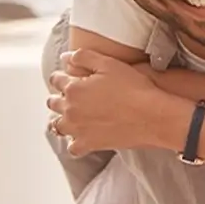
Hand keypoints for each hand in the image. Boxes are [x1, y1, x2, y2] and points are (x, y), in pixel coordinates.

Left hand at [47, 49, 168, 155]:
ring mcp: (77, 129)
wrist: (151, 115)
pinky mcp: (88, 144)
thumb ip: (84, 57)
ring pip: (58, 125)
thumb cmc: (134, 88)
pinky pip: (73, 147)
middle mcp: (70, 110)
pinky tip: (84, 135)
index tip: (68, 76)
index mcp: (73, 88)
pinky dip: (75, 141)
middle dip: (60, 97)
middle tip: (72, 94)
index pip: (56, 80)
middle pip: (53, 103)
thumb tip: (66, 56)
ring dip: (63, 118)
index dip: (62, 76)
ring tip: (75, 114)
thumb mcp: (110, 63)